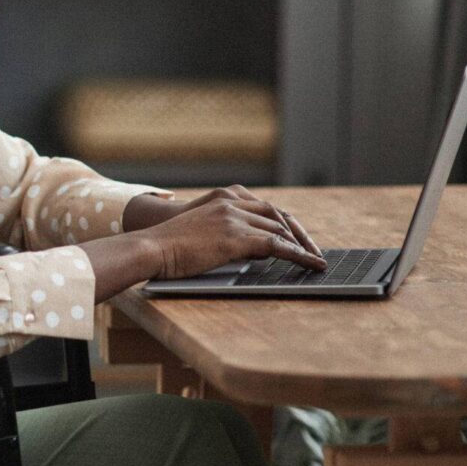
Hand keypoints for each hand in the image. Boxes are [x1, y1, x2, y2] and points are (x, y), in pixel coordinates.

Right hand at [142, 188, 327, 278]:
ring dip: (302, 246)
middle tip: (314, 251)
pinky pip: (277, 245)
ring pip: (280, 229)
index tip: (298, 238)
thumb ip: (228, 235)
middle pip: (278, 216)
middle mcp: (231, 204)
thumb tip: (258, 250)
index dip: (286, 224)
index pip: (265, 208)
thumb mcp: (201, 233)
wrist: (150, 247)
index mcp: (223, 200)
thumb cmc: (168, 247)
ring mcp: (234, 219)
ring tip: (315, 261)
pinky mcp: (235, 237)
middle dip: (299, 235)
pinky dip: (298, 255)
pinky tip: (310, 264)